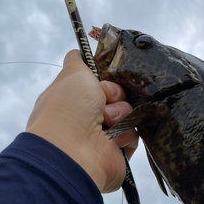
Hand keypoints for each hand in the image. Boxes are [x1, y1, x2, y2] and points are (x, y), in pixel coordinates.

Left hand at [26, 50, 137, 192]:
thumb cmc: (69, 109)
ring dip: (120, 115)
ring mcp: (103, 134)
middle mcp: (88, 116)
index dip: (105, 77)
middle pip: (117, 94)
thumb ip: (79, 60)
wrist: (75, 152)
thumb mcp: (73, 73)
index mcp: (75, 98)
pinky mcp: (118, 151)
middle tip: (105, 100)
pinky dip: (125, 134)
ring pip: (128, 113)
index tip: (106, 75)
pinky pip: (134, 134)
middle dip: (115, 94)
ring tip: (107, 123)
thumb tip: (79, 52)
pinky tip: (112, 140)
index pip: (99, 81)